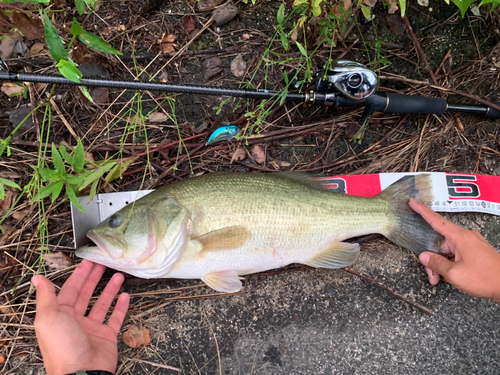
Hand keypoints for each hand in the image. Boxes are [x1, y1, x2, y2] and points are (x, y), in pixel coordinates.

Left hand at [32, 260, 129, 374]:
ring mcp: (92, 329)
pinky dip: (121, 307)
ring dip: (109, 290)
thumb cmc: (63, 348)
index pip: (70, 290)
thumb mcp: (49, 318)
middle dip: (94, 278)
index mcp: (60, 315)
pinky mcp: (106, 337)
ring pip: (102, 304)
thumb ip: (46, 297)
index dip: (79, 275)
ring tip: (118, 276)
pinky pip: (115, 319)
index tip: (88, 262)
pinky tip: (125, 296)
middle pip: (86, 294)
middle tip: (103, 264)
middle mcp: (75, 321)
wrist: (82, 373)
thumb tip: (37, 278)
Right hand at [410, 199, 499, 301]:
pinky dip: (450, 264)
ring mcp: (472, 243)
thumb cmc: (484, 278)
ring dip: (441, 264)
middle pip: (440, 243)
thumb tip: (424, 256)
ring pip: (448, 251)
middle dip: (433, 259)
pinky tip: (450, 276)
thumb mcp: (454, 273)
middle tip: (432, 276)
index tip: (412, 202)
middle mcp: (466, 237)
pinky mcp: (476, 251)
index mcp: (460, 237)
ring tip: (440, 280)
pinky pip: (457, 254)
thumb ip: (436, 264)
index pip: (436, 221)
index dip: (422, 211)